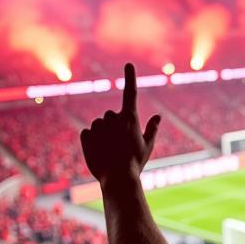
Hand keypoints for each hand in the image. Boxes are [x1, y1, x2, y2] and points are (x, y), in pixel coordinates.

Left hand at [80, 63, 160, 185]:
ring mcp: (98, 126)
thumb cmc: (135, 163)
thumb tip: (158, 117)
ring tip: (109, 151)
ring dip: (102, 134)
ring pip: (98, 125)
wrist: (118, 179)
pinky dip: (91, 141)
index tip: (128, 64)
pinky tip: (98, 152)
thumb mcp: (147, 147)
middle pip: (111, 115)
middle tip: (120, 145)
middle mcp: (113, 118)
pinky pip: (87, 133)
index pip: (131, 92)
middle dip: (113, 126)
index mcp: (130, 118)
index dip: (130, 77)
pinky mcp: (86, 135)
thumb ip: (152, 129)